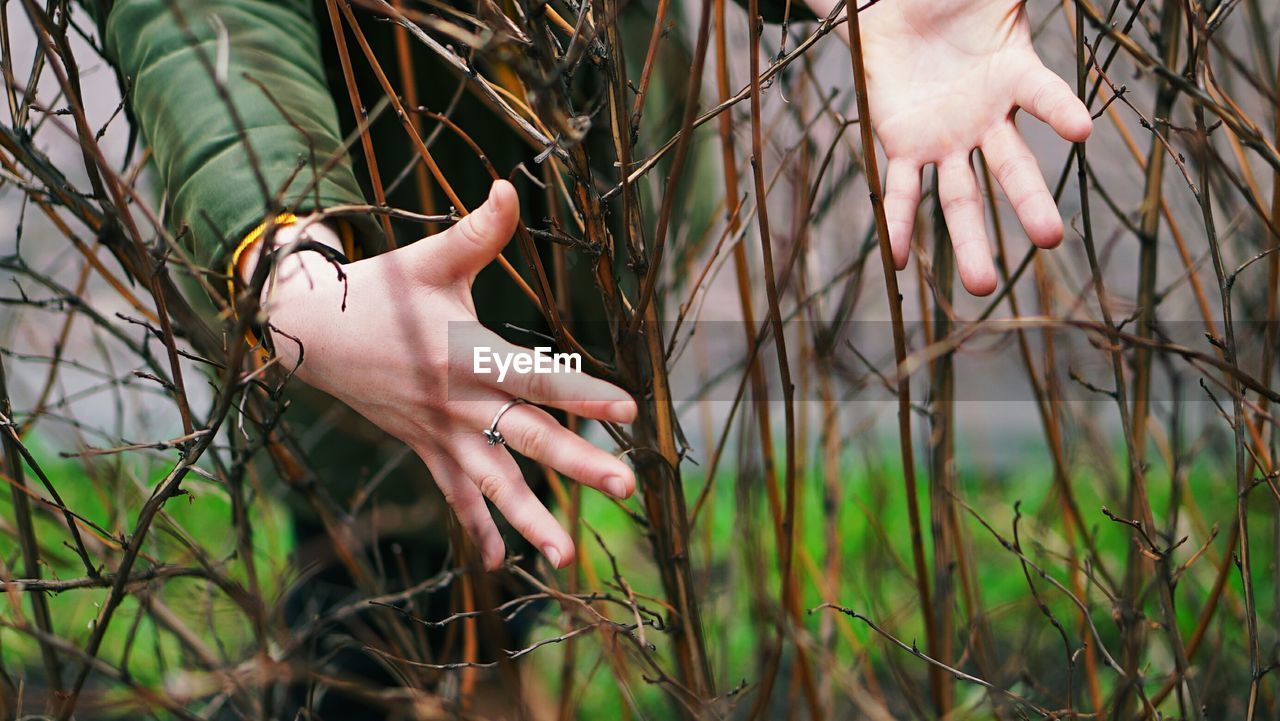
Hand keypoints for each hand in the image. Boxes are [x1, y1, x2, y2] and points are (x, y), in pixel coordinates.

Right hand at [253, 181, 636, 569]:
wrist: (309, 334)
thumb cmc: (378, 291)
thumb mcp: (428, 259)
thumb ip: (478, 231)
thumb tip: (509, 185)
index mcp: (467, 353)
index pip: (537, 377)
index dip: (583, 392)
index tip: (629, 411)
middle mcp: (459, 403)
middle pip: (528, 438)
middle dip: (578, 465)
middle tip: (627, 489)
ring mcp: (440, 433)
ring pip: (493, 483)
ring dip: (530, 519)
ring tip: (565, 559)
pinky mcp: (425, 448)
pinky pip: (454, 494)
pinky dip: (476, 527)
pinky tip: (496, 564)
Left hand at [807, 0, 1092, 294]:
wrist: (891, 3)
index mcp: (1013, 74)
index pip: (1044, 94)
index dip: (1060, 108)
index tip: (1082, 128)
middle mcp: (985, 118)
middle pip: (1012, 168)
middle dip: (1030, 204)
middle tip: (1051, 240)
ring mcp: (946, 138)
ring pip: (962, 197)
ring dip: (971, 240)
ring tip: (982, 285)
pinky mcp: (903, 145)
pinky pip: (901, 190)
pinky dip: (899, 222)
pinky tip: (898, 259)